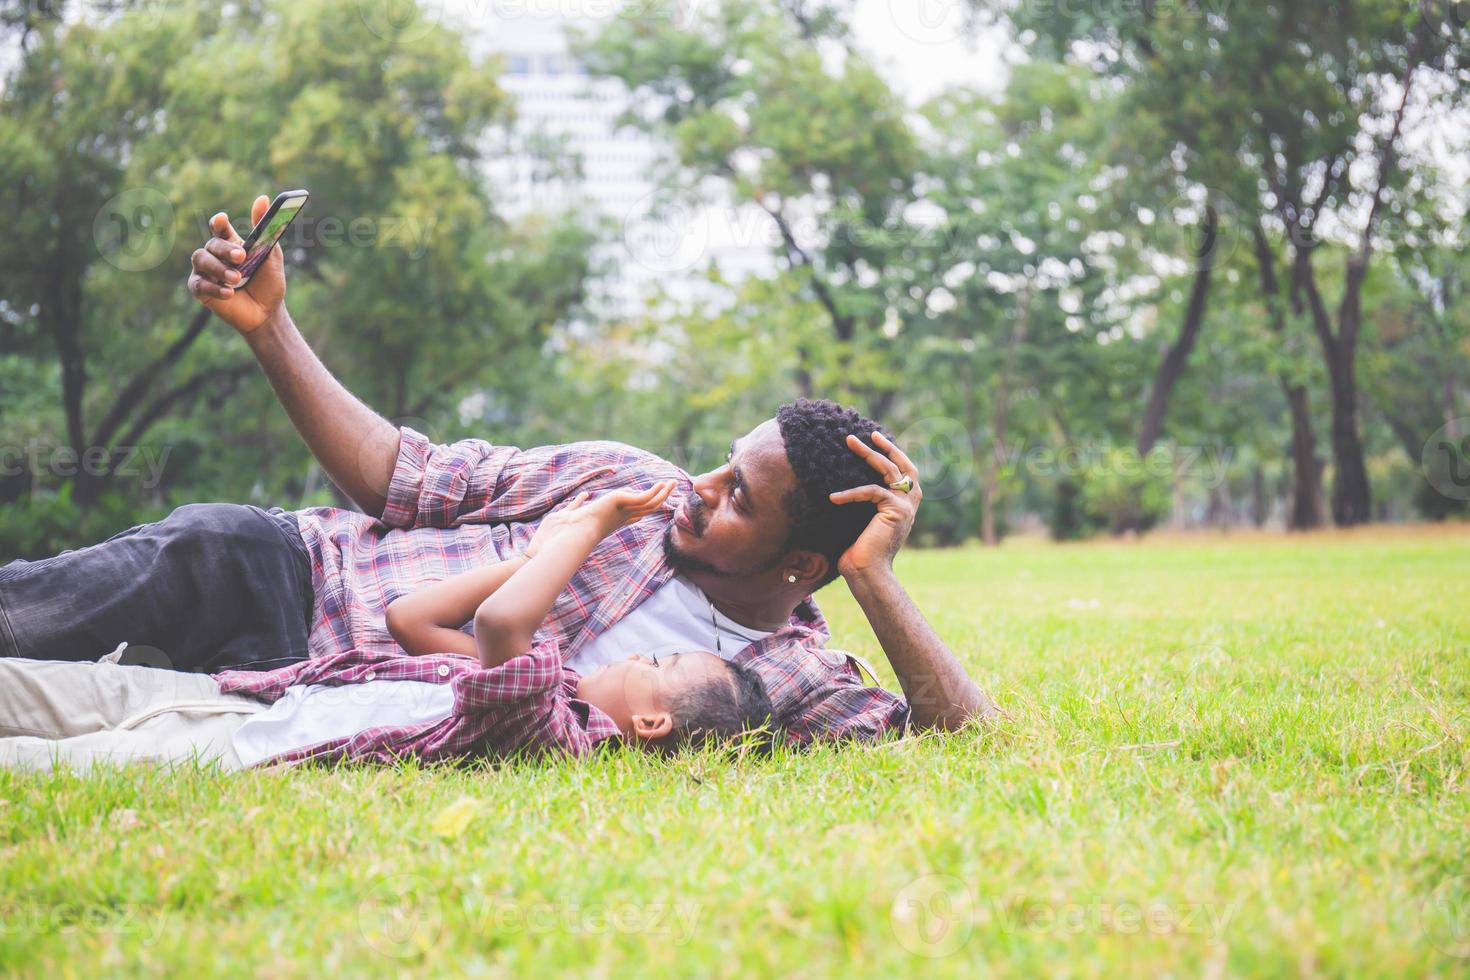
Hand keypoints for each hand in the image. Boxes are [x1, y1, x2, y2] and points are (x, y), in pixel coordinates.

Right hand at [186, 194, 285, 334]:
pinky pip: (199, 283)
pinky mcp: (200, 290)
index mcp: (231, 244)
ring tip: (237, 279)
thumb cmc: (269, 283)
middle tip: (241, 258)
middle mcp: (215, 255)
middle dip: (225, 249)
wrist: (268, 313)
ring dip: (219, 268)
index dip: (218, 221)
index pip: (219, 227)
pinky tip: (229, 293)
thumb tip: (263, 198)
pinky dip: (214, 287)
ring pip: (200, 259)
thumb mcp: (271, 255)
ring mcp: (206, 272)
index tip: (222, 219)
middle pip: (212, 243)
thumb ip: (267, 228)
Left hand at [524, 480, 676, 557]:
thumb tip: (582, 496)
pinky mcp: (623, 503)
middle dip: (658, 498)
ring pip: (650, 504)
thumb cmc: (564, 531)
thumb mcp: (572, 513)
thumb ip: (578, 504)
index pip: (632, 515)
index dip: (643, 508)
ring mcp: (623, 512)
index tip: (651, 500)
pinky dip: (655, 492)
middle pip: (646, 508)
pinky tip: (663, 485)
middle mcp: (620, 518)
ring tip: (674, 483)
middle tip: (670, 488)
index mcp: (610, 521)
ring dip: (663, 493)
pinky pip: (645, 498)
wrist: (567, 536)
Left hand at [828, 431, 921, 579]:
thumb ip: (865, 505)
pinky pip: (871, 492)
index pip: (906, 472)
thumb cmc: (860, 553)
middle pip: (902, 466)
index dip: (895, 454)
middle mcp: (910, 504)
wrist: (868, 574)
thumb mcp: (863, 522)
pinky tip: (834, 497)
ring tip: (849, 441)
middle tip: (869, 433)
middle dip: (886, 447)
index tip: (878, 441)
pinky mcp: (895, 511)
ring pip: (889, 471)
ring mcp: (905, 507)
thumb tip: (846, 488)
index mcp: (905, 506)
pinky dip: (851, 493)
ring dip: (868, 454)